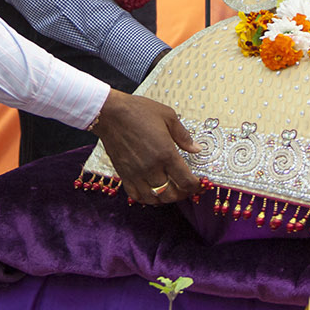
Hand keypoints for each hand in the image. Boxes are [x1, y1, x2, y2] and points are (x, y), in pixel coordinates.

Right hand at [91, 89, 200, 204]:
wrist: (110, 113)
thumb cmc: (139, 111)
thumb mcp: (168, 116)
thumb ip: (183, 135)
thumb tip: (196, 149)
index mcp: (166, 153)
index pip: (186, 181)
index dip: (196, 187)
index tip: (199, 184)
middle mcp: (152, 167)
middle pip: (172, 194)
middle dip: (183, 194)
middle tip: (186, 188)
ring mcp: (136, 173)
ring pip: (154, 199)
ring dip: (165, 198)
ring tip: (170, 190)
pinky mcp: (124, 174)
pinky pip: (136, 196)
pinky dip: (146, 198)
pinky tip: (151, 192)